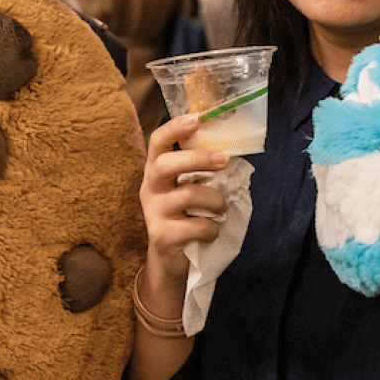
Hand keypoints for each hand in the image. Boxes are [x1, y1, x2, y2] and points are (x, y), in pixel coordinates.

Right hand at [140, 114, 229, 286]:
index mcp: (155, 172)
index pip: (156, 142)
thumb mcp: (184, 191)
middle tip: (224, 159)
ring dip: (215, 201)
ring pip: (188, 196)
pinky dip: (212, 229)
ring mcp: (153, 213)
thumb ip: (197, 172)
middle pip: (166, 165)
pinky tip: (211, 231)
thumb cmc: (183, 219)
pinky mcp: (162, 236)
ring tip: (221, 208)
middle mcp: (150, 189)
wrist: (169, 262)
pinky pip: (196, 226)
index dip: (175, 128)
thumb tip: (229, 151)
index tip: (197, 118)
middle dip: (198, 159)